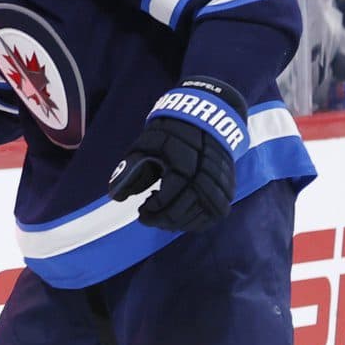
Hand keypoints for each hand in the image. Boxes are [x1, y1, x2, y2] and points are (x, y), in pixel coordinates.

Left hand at [109, 79, 247, 232]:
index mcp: (182, 165)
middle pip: (182, 213)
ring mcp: (219, 185)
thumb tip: (115, 196)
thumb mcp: (144, 147)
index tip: (140, 211)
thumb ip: (129, 171)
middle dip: (161, 220)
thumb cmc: (169, 134)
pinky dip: (197, 221)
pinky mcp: (228, 190)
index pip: (166, 201)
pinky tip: (182, 215)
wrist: (204, 121)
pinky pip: (213, 215)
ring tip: (163, 214)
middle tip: (148, 216)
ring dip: (178, 223)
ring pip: (199, 219)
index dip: (150, 212)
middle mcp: (205, 178)